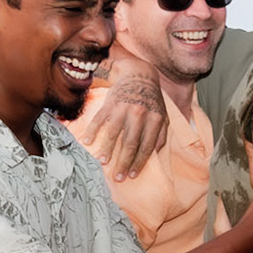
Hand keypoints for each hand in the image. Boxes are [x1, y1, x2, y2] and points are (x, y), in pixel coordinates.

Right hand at [77, 53, 167, 180]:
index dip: (139, 162)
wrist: (139, 76)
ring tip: (103, 162)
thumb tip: (154, 154)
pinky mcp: (110, 103)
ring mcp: (123, 109)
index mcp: (154, 120)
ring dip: (107, 150)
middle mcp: (139, 115)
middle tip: (118, 177)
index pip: (146, 146)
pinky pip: (99, 120)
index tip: (133, 175)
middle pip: (130, 144)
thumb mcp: (163, 116)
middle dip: (123, 162)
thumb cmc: (151, 101)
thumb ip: (161, 135)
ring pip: (113, 133)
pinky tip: (89, 142)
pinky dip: (93, 131)